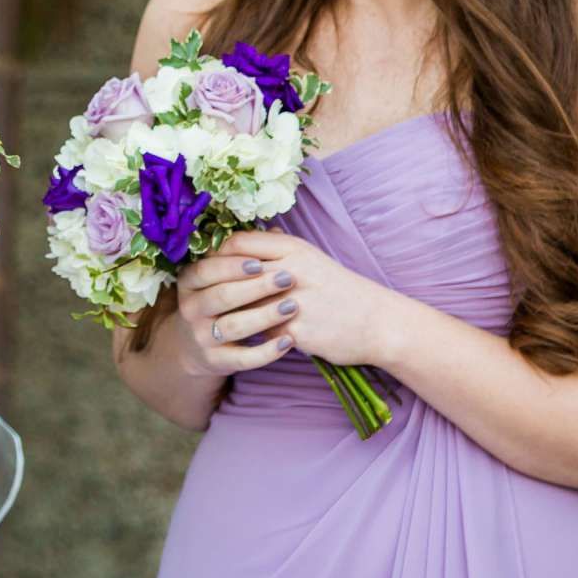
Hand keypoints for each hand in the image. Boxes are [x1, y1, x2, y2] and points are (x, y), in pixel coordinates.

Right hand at [172, 246, 301, 378]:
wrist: (196, 346)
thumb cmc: (217, 301)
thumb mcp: (217, 277)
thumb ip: (240, 254)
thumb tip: (272, 231)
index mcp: (189, 282)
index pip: (206, 271)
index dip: (232, 266)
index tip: (260, 262)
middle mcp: (190, 309)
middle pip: (221, 296)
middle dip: (256, 287)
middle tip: (287, 279)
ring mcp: (201, 337)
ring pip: (233, 326)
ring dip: (264, 316)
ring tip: (292, 306)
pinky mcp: (215, 361)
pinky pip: (242, 359)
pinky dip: (266, 352)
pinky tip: (289, 341)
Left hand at [190, 230, 406, 371]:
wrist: (378, 322)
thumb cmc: (340, 290)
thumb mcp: (312, 260)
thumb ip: (281, 249)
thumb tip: (255, 238)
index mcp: (293, 249)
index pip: (238, 244)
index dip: (217, 254)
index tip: (206, 265)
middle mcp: (290, 271)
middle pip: (233, 273)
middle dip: (213, 284)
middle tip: (200, 293)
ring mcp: (292, 302)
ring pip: (242, 305)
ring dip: (227, 311)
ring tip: (216, 316)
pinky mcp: (295, 332)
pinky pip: (259, 334)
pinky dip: (248, 336)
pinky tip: (238, 339)